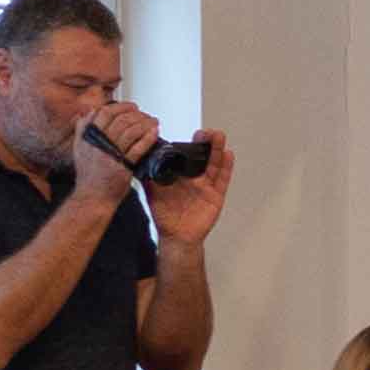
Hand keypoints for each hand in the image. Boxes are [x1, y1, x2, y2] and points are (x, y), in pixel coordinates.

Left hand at [144, 140, 229, 259]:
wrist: (176, 238)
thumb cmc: (165, 217)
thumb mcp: (153, 194)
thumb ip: (149, 179)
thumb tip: (141, 162)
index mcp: (181, 176)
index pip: (188, 156)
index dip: (191, 144)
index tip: (191, 133)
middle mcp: (195, 179)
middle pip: (204, 156)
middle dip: (206, 143)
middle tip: (207, 131)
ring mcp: (206, 187)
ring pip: (214, 165)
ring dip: (217, 150)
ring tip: (219, 136)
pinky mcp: (215, 196)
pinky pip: (222, 180)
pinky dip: (226, 168)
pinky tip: (228, 155)